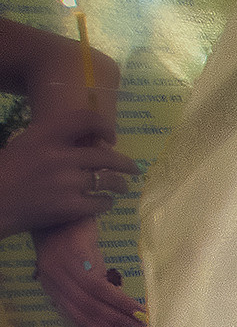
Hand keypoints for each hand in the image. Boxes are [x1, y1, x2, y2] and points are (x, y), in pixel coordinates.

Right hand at [0, 104, 135, 236]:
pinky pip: (101, 203)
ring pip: (109, 182)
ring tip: (121, 186)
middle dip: (125, 164)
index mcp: (46, 135)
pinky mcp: (72, 207)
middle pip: (106, 157)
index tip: (111, 138)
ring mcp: (68, 183)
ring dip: (119, 184)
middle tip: (133, 168)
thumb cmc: (7, 171)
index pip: (85, 119)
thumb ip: (54, 140)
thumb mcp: (27, 144)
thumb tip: (86, 140)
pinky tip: (103, 202)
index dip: (104, 126)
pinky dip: (105, 203)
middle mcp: (60, 156)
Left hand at [34, 220, 139, 326]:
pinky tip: (138, 309)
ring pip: (93, 304)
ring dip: (120, 319)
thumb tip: (111, 309)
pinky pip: (101, 288)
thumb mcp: (76, 264)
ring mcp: (62, 270)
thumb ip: (86, 285)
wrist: (67, 204)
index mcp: (52, 285)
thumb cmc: (73, 233)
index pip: (76, 317)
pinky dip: (122, 302)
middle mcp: (53, 280)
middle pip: (84, 314)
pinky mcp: (76, 259)